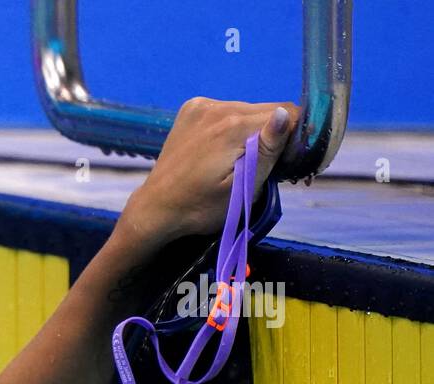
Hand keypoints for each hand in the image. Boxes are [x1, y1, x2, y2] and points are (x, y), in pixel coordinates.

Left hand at [120, 97, 299, 246]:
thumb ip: (267, 151)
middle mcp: (218, 106)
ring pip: (249, 110)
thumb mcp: (242, 188)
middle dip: (274, 136)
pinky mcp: (191, 109)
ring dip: (253, 131)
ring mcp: (202, 105)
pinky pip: (227, 110)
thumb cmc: (200, 208)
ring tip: (238, 160)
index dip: (295, 139)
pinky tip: (221, 149)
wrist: (156, 209)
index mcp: (233, 125)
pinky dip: (232, 126)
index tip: (285, 163)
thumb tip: (287, 114)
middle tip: (263, 167)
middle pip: (269, 110)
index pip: (290, 114)